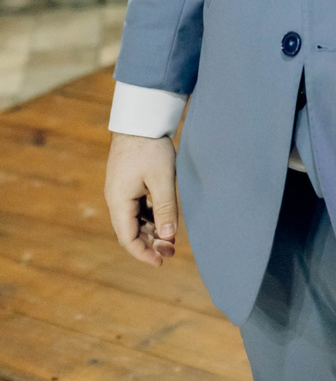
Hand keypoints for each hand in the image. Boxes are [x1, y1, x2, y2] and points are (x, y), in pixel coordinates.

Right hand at [104, 133, 178, 267]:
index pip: (128, 238)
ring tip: (171, 238)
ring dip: (151, 230)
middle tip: (173, 250)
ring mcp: (121, 190)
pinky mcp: (128, 182)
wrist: (140, 118)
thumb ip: (165, 208)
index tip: (161, 261)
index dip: (144, 253)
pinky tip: (165, 219)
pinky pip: (137, 207)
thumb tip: (169, 237)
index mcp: (119, 201)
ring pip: (134, 220)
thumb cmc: (151, 147)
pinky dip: (150, 216)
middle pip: (130, 231)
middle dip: (150, 243)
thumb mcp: (162, 178)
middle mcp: (116, 198)